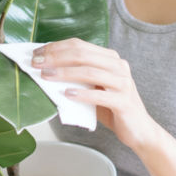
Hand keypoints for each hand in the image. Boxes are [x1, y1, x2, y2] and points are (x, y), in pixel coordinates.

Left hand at [33, 38, 158, 149]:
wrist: (138, 129)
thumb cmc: (111, 108)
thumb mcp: (93, 87)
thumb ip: (77, 77)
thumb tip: (45, 70)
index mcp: (110, 58)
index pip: (80, 45)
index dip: (56, 47)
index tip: (37, 54)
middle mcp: (118, 66)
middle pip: (83, 55)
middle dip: (56, 57)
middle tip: (36, 63)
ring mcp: (123, 83)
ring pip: (90, 72)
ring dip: (65, 73)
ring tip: (47, 76)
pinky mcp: (124, 101)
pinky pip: (100, 96)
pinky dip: (82, 94)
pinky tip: (67, 95)